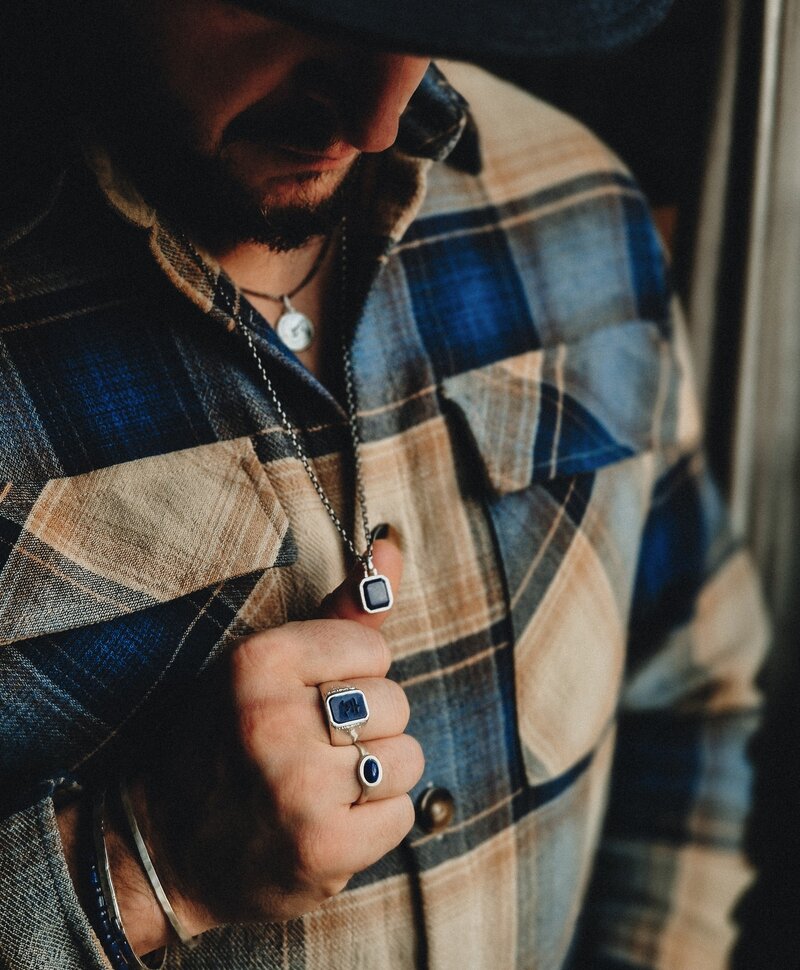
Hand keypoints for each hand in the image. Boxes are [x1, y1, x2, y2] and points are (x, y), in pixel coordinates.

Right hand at [124, 539, 420, 942]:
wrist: (167, 850)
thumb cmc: (226, 742)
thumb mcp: (266, 666)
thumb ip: (339, 608)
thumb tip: (391, 546)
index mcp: (258, 663)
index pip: (375, 650)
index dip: (353, 677)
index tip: (312, 699)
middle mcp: (272, 723)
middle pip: (395, 703)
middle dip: (368, 727)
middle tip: (314, 749)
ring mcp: (297, 790)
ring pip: (406, 759)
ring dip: (376, 777)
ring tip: (324, 787)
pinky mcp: (322, 849)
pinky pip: (402, 814)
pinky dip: (376, 823)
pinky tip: (330, 823)